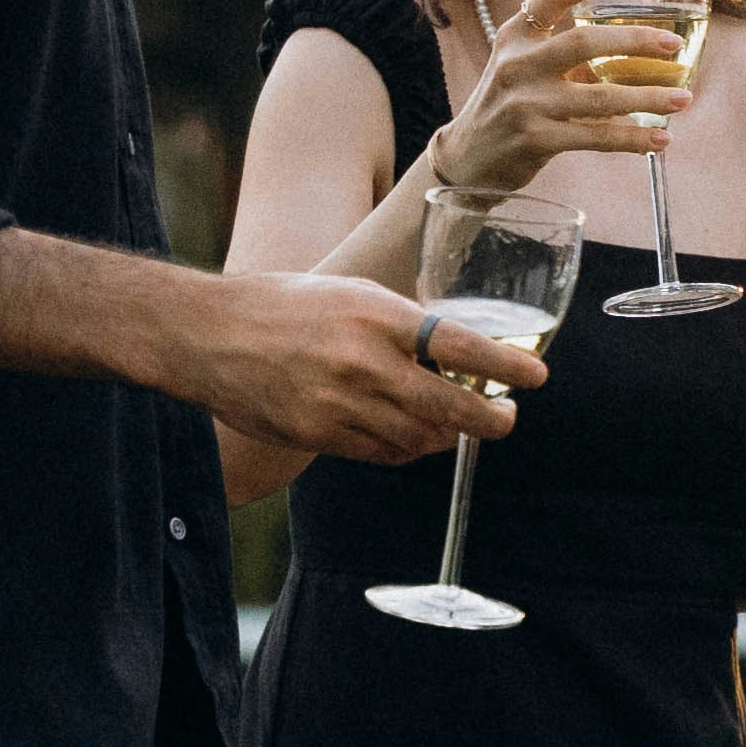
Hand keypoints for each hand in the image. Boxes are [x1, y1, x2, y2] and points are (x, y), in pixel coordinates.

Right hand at [189, 267, 533, 463]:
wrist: (208, 335)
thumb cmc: (283, 305)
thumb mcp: (350, 293)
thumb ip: (401, 322)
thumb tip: (452, 349)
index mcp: (374, 316)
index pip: (458, 344)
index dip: (506, 366)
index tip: (536, 378)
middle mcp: (362, 363)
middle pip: (448, 407)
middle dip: (490, 419)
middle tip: (507, 417)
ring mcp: (339, 405)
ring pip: (418, 438)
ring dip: (447, 436)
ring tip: (459, 424)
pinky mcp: (318, 435)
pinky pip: (382, 453)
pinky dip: (407, 448)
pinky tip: (414, 436)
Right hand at [439, 0, 689, 194]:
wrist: (467, 159)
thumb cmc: (509, 105)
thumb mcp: (525, 65)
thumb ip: (568, 51)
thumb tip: (640, 44)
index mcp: (517, 34)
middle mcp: (518, 63)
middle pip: (585, 41)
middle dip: (637, 41)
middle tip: (675, 45)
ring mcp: (525, 103)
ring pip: (600, 96)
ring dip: (649, 97)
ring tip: (684, 99)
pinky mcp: (535, 139)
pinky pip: (596, 137)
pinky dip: (634, 138)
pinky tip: (661, 138)